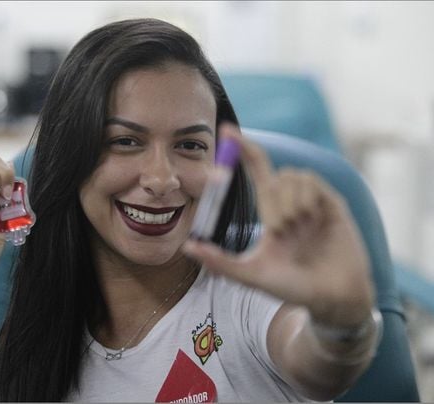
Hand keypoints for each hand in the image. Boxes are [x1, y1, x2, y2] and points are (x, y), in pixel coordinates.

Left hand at [183, 123, 374, 327]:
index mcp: (273, 213)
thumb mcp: (251, 275)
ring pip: (290, 175)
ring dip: (285, 201)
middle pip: (273, 173)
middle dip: (270, 199)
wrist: (332, 300)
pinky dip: (303, 198)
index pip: (258, 171)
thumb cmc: (292, 288)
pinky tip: (309, 218)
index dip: (244, 149)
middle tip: (280, 229)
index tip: (226, 130)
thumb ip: (219, 262)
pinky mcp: (333, 204)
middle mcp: (292, 203)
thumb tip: (187, 247)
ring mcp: (314, 202)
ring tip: (294, 227)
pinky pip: (310, 181)